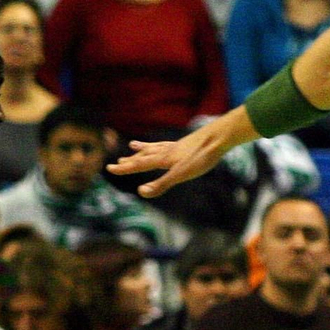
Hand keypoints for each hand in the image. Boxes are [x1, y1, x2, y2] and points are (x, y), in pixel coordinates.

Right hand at [108, 123, 227, 197]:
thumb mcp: (181, 175)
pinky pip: (167, 144)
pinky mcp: (186, 144)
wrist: (219, 137)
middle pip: (143, 156)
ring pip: (154, 148)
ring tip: (132, 146)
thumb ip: (161, 184)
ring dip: (142, 149)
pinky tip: (167, 145)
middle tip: (117, 161)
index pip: (139, 165)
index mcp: (163, 159)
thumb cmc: (201, 157)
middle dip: (130, 160)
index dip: (124, 168)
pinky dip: (160, 144)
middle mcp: (166, 151)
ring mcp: (176, 146)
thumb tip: (141, 192)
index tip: (110, 168)